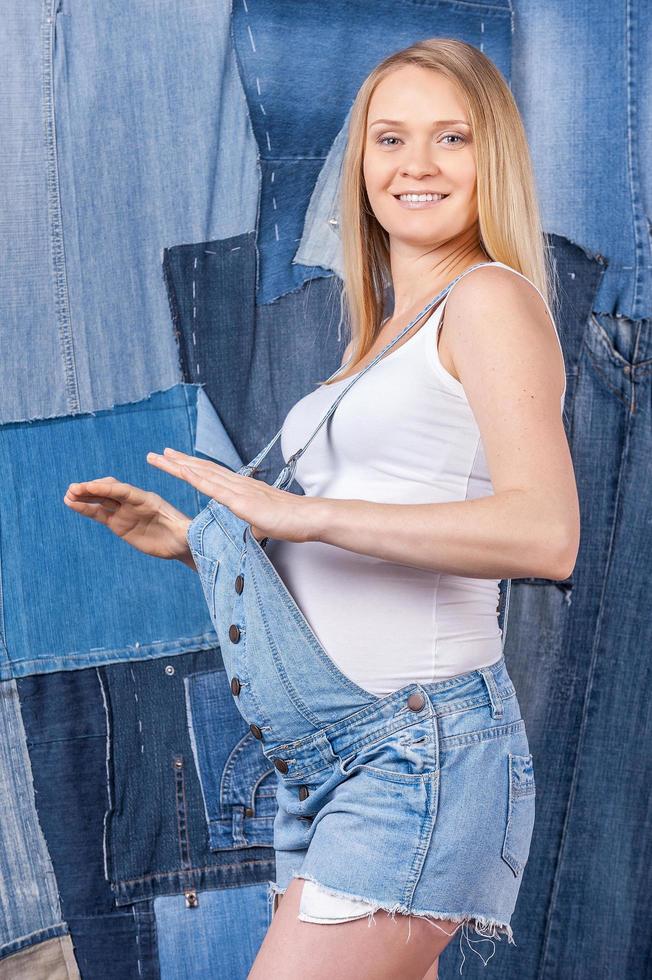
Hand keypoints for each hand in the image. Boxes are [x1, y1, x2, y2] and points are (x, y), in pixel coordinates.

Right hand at [63, 477, 194, 566]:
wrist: (180, 543)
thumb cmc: (185, 535)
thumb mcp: (185, 532)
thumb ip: (184, 530)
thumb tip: (189, 531)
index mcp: (149, 500)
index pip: (124, 491)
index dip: (107, 488)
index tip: (90, 487)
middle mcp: (134, 502)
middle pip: (110, 491)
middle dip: (92, 489)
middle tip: (73, 489)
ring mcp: (125, 512)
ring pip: (102, 501)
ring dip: (85, 497)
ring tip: (67, 495)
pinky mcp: (119, 523)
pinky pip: (100, 514)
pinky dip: (86, 509)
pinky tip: (72, 505)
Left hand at [145, 448, 318, 543]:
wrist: (308, 517)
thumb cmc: (290, 521)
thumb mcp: (261, 523)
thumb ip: (248, 524)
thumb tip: (243, 532)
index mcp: (242, 488)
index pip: (211, 475)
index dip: (191, 467)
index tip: (174, 460)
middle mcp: (238, 483)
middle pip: (202, 469)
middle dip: (178, 461)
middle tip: (156, 453)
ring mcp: (239, 490)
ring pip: (203, 473)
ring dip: (180, 464)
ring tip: (160, 456)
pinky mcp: (241, 501)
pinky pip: (214, 488)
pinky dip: (196, 478)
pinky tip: (182, 471)